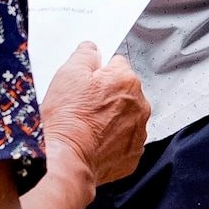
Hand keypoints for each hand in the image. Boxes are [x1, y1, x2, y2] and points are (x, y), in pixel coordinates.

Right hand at [40, 44, 148, 187]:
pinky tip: (94, 143)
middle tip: (83, 107)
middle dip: (107, 96)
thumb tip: (92, 49)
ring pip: (125, 117)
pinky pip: (124, 141)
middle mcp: (140, 104)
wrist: (68, 160)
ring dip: (111, 119)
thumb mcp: (68, 74)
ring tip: (87, 127)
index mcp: (127, 80)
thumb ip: (85, 55)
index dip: (98, 73)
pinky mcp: (133, 154)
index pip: (117, 65)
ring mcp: (139, 131)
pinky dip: (112, 141)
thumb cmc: (67, 119)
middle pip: (123, 91)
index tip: (86, 84)